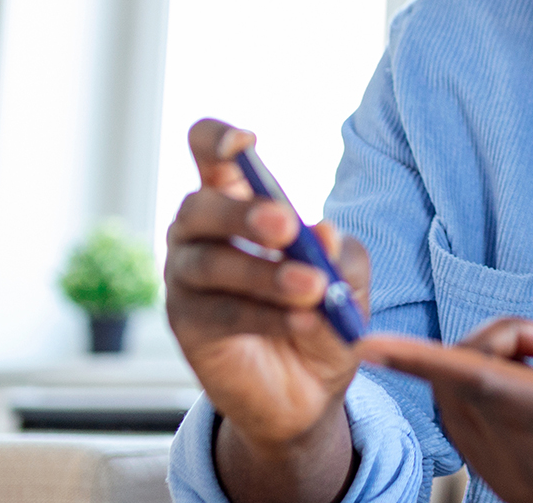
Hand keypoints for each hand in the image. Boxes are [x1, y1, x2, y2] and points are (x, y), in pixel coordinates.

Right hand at [166, 118, 371, 502]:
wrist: (307, 392)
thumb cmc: (322, 313)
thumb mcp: (347, 280)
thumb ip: (339, 255)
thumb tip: (323, 233)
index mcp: (235, 199)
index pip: (208, 152)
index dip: (218, 139)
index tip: (245, 142)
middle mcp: (199, 232)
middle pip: (201, 206)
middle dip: (243, 214)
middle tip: (288, 228)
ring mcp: (186, 277)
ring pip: (211, 264)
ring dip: (265, 274)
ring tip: (312, 287)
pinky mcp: (187, 323)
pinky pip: (220, 312)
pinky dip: (264, 314)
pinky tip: (303, 320)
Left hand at [361, 289, 532, 502]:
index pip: (484, 385)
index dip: (423, 361)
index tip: (373, 343)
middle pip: (464, 388)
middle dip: (484, 341)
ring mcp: (526, 488)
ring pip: (455, 414)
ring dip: (474, 371)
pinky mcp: (516, 495)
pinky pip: (464, 437)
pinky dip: (472, 399)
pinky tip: (521, 389)